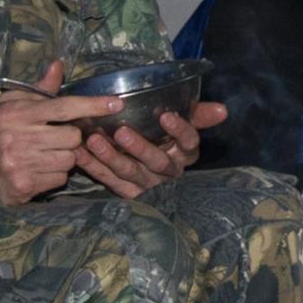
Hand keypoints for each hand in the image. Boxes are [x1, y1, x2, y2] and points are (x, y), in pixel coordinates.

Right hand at [0, 60, 119, 203]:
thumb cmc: (2, 130)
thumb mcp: (15, 103)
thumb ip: (40, 88)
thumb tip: (58, 65)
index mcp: (16, 112)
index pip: (63, 107)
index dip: (92, 105)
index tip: (116, 104)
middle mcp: (16, 137)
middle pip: (72, 137)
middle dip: (69, 138)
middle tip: (52, 138)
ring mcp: (19, 162)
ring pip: (69, 159)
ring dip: (63, 158)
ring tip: (43, 155)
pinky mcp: (23, 184)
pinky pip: (59, 178)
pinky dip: (54, 175)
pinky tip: (38, 170)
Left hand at [76, 97, 218, 198]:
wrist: (148, 166)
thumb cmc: (165, 136)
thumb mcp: (184, 124)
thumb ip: (199, 114)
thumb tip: (224, 110)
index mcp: (185, 153)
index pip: (189, 143)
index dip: (179, 131)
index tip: (166, 116)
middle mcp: (167, 171)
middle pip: (156, 161)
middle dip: (139, 148)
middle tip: (121, 132)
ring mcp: (146, 184)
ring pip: (129, 173)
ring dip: (110, 157)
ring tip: (92, 140)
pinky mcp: (126, 192)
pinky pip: (108, 180)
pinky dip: (92, 166)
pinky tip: (78, 152)